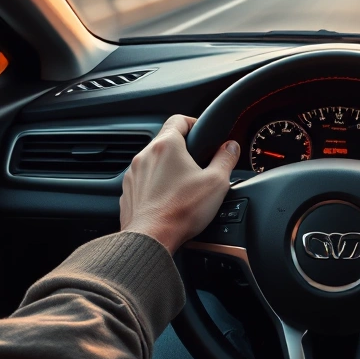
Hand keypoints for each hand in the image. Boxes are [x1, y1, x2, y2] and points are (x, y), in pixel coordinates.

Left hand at [120, 115, 239, 253]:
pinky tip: (168, 200)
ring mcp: (133, 174)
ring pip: (153, 161)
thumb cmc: (181, 211)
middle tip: (198, 164)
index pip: (178, 119)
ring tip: (183, 185)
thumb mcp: (216, 182)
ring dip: (167, 168)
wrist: (151, 239)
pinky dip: (155, 186)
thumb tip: (231, 147)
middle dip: (182, 150)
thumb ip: (226, 159)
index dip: (193, 123)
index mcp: (166, 146)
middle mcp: (145, 155)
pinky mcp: (128, 192)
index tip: (201, 133)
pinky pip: (143, 181)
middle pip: (165, 141)